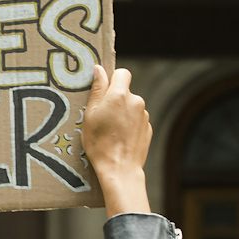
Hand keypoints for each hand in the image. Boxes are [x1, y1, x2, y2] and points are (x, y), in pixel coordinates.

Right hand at [81, 65, 151, 216]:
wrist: (119, 169)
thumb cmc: (100, 142)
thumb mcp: (90, 114)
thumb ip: (97, 89)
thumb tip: (99, 69)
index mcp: (120, 94)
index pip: (122, 73)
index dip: (112, 79)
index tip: (103, 91)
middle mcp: (136, 101)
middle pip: (126, 91)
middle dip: (115, 99)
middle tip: (102, 116)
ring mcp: (144, 116)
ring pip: (131, 107)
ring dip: (122, 113)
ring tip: (111, 131)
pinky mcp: (148, 129)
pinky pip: (136, 120)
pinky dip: (129, 125)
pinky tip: (120, 138)